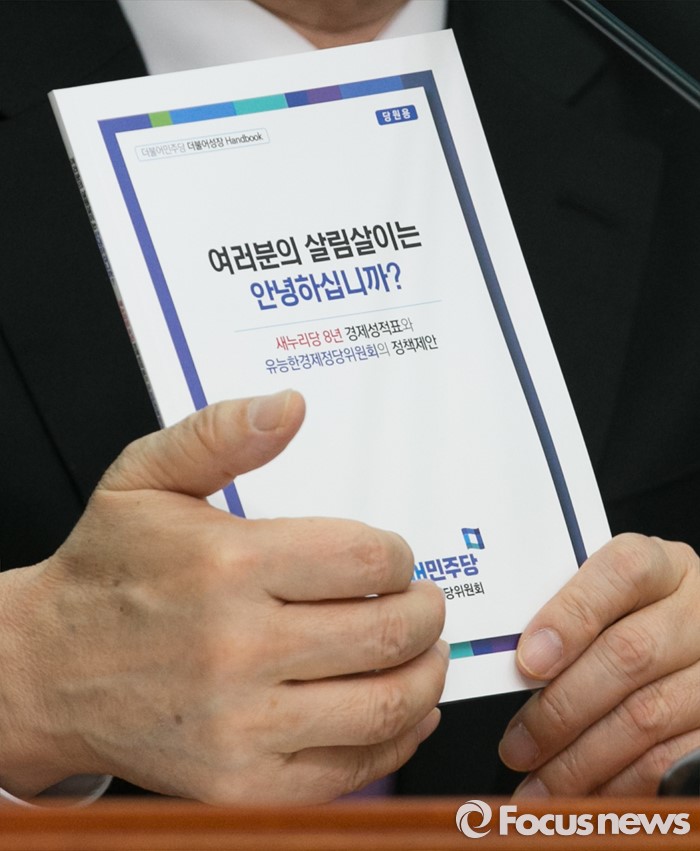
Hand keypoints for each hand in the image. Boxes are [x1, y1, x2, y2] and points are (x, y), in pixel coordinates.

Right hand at [0, 390, 446, 802]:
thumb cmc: (107, 570)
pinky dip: (397, 737)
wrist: (48, 672)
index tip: (392, 558)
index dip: (398, 555)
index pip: (366, 559)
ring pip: (384, 704)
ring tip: (425, 651)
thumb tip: (290, 406)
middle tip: (423, 602)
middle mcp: (236, 650)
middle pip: (388, 632)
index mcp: (227, 565)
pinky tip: (403, 707)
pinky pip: (351, 768)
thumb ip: (220, 433)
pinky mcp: (241, 782)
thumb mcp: (145, 478)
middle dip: (424, 612)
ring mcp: (240, 726)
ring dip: (426, 673)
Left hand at [498, 533, 699, 795]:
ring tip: (537, 784)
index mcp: (661, 566)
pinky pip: (672, 761)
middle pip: (628, 655)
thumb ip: (570, 616)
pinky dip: (621, 784)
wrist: (695, 637)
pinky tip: (584, 795)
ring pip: (647, 716)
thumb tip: (513, 663)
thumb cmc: (629, 618)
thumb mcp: (606, 596)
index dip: (571, 617)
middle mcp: (697, 611)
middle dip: (561, 709)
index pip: (621, 574)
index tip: (528, 662)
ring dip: (582, 759)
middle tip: (515, 746)